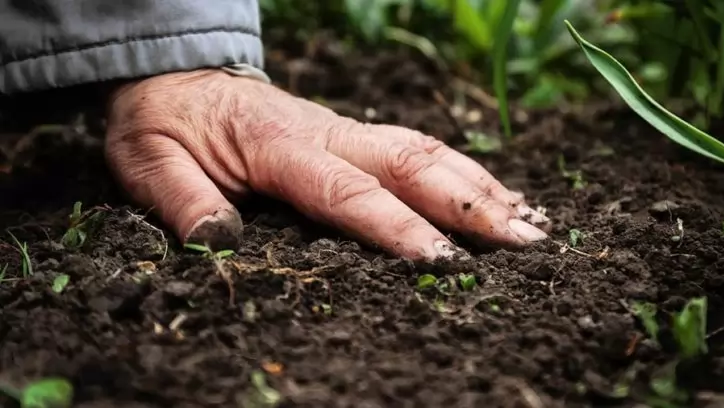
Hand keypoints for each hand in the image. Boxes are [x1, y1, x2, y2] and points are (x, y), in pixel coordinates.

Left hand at [104, 69, 549, 259]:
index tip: (443, 262)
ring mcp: (345, 130)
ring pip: (426, 150)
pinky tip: (495, 195)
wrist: (178, 79)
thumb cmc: (165, 125)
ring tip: (531, 221)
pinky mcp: (353, 134)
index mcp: (278, 145)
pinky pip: (418, 147)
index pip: (347, 190)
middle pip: (411, 163)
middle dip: (471, 204)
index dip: (396, 227)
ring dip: (481, 186)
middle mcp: (326, 133)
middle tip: (526, 243)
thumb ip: (183, 201)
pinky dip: (464, 171)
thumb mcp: (149, 163)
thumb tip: (220, 242)